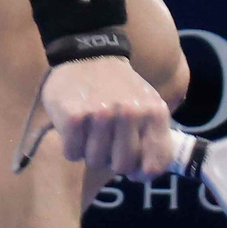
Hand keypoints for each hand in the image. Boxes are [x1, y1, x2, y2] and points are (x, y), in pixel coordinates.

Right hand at [41, 55, 173, 179]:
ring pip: (94, 160)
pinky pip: (72, 153)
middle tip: (107, 138)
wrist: (88, 53)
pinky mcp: (74, 115)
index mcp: (154, 112)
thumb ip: (152, 137)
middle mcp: (130, 113)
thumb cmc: (119, 87)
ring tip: (90, 128)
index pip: (155, 164)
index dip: (142, 172)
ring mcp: (101, 114)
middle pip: (121, 166)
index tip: (133, 168)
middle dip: (111, 158)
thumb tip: (145, 174)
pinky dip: (71, 145)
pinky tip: (75, 126)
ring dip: (89, 150)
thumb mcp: (147, 105)